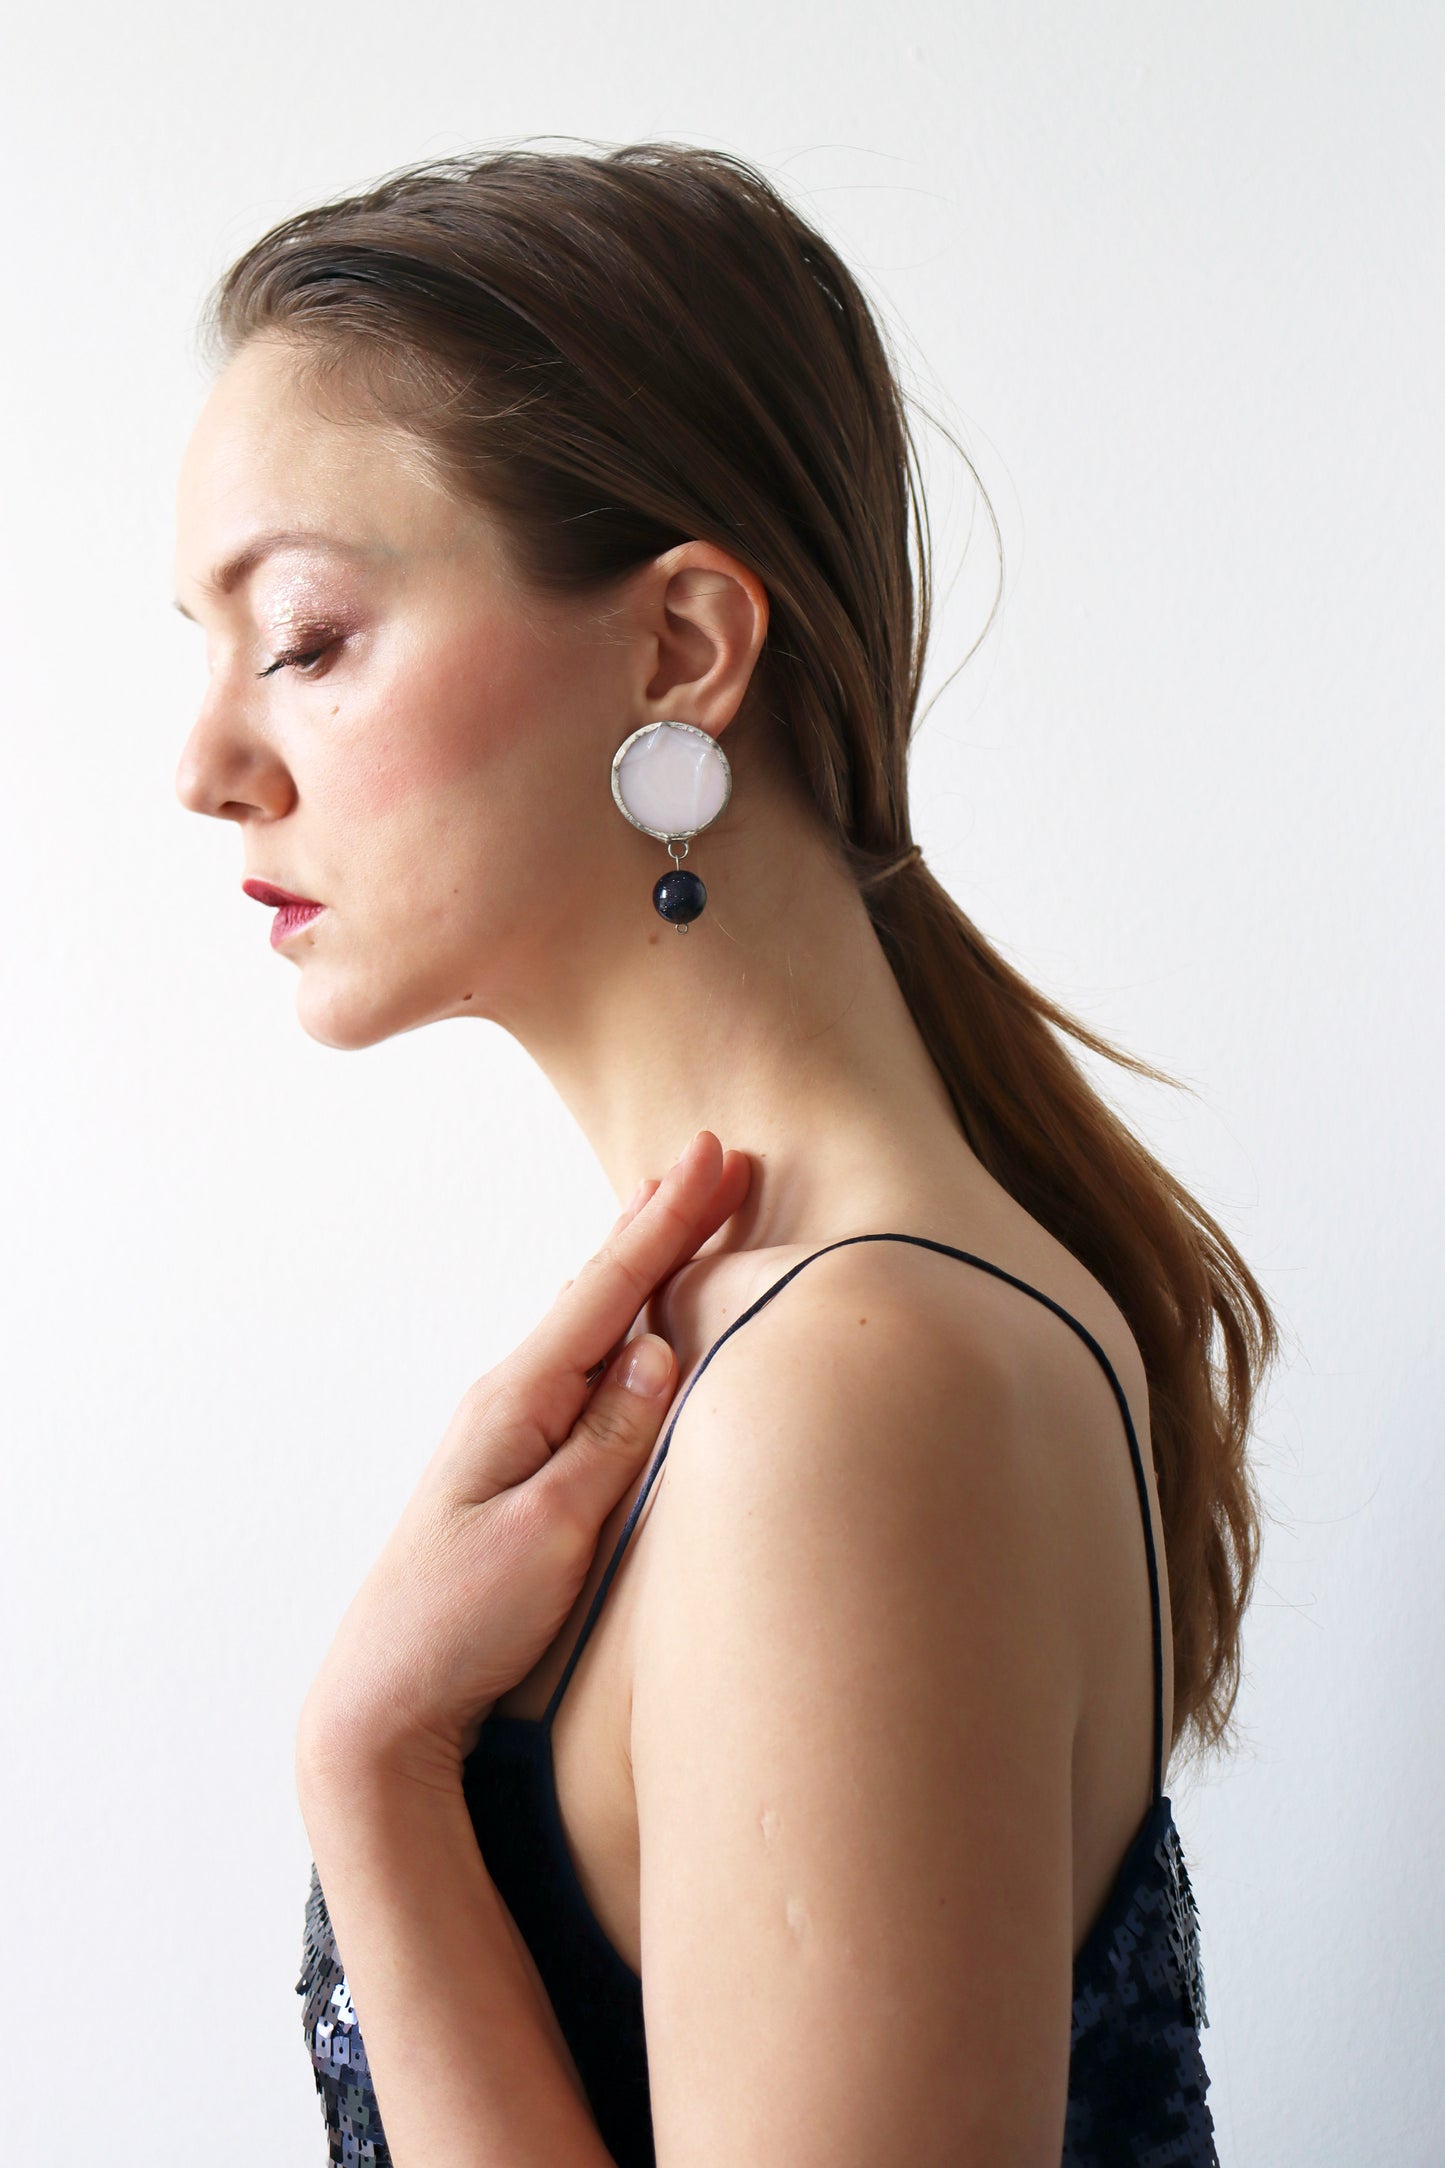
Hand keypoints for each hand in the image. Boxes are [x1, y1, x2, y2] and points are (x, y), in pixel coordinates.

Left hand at [295, 1129, 751, 1795]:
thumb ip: (607, 1442)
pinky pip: (585, 1371)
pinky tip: (632, 1322)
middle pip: (601, 1289)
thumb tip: (657, 1351)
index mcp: (518, 1402)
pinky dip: (621, 1325)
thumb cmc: (459, 1625)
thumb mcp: (548, 1535)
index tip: (715, 1157)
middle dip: (662, 1221)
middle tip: (715, 1156)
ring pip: (593, 1325)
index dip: (668, 1222)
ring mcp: (512, 1435)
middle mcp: (511, 1402)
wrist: (384, 1702)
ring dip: (642, 1264)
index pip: (609, 1290)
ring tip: (675, 1209)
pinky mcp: (521, 1472)